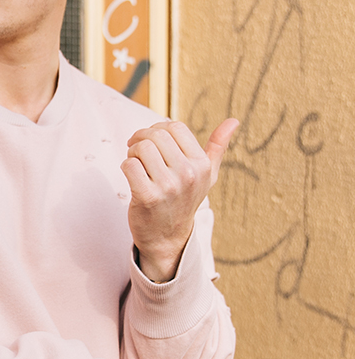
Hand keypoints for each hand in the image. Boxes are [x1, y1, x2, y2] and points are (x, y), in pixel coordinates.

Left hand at [122, 118, 238, 281]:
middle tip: (136, 150)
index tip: (152, 140)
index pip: (175, 127)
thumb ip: (217, 147)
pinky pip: (130, 165)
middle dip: (141, 138)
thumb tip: (233, 121)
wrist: (167, 238)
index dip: (158, 129)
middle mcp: (188, 174)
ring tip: (135, 162)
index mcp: (202, 165)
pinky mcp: (148, 197)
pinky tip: (131, 175)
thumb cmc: (184, 201)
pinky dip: (125, 166)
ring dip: (132, 152)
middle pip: (156, 135)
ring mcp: (168, 187)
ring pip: (141, 148)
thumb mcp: (207, 176)